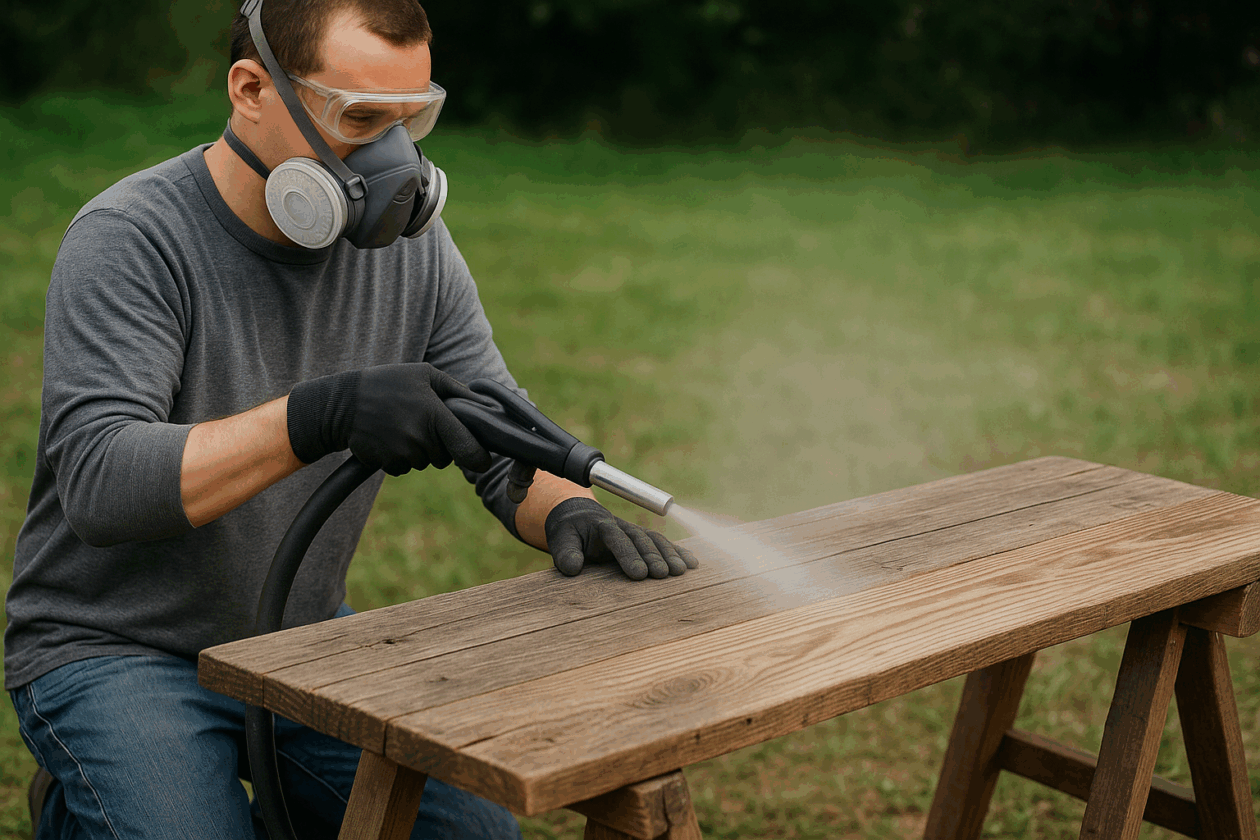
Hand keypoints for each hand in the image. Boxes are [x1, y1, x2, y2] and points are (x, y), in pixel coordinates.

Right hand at [287, 363, 491, 475]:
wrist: (343, 404)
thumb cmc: (388, 383)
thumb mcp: (424, 374)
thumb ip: (457, 390)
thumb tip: (485, 405)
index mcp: (436, 416)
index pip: (468, 448)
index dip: (479, 458)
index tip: (482, 461)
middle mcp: (421, 439)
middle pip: (445, 458)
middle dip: (440, 446)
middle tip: (422, 423)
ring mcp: (403, 454)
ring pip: (425, 463)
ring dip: (419, 451)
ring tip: (401, 426)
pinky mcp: (387, 464)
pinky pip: (404, 468)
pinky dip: (400, 457)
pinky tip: (388, 437)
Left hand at [544, 497, 698, 580]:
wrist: (579, 517)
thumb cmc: (570, 533)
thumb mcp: (560, 540)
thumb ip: (565, 553)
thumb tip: (573, 568)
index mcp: (601, 526)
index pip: (616, 538)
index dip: (628, 554)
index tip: (638, 573)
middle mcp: (622, 526)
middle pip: (641, 539)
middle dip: (653, 556)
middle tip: (664, 575)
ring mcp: (635, 532)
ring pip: (656, 540)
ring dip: (670, 554)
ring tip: (682, 571)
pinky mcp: (644, 539)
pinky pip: (664, 544)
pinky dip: (679, 552)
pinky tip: (693, 563)